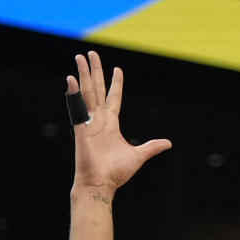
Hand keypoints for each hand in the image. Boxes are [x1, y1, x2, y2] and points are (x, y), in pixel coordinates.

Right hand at [68, 50, 170, 191]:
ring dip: (84, 74)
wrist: (101, 185)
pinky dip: (74, 93)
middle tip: (91, 54)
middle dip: (95, 71)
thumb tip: (168, 143)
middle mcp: (99, 120)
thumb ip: (151, 147)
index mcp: (111, 124)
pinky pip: (77, 108)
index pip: (113, 98)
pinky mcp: (81, 129)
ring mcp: (89, 123)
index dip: (116, 84)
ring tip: (80, 57)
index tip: (118, 69)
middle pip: (97, 89)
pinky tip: (71, 79)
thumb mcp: (138, 156)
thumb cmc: (116, 173)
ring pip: (86, 93)